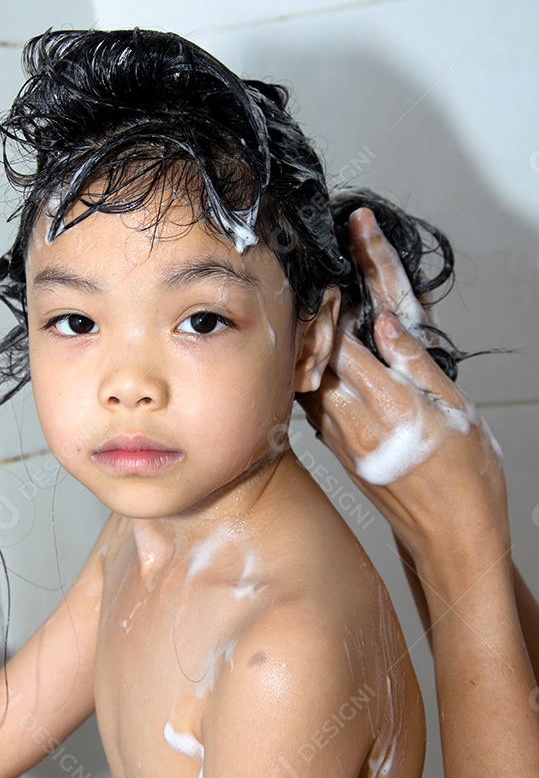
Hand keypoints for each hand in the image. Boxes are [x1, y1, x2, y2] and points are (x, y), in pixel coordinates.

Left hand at [300, 209, 508, 589]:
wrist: (451, 538)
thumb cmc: (467, 479)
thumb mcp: (457, 415)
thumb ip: (418, 367)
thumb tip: (388, 326)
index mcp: (390, 404)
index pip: (357, 331)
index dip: (353, 283)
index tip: (354, 240)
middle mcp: (354, 417)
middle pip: (323, 343)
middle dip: (326, 295)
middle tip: (328, 253)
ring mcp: (339, 432)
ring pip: (310, 366)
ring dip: (315, 326)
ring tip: (323, 287)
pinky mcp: (336, 442)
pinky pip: (312, 392)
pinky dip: (314, 359)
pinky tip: (321, 340)